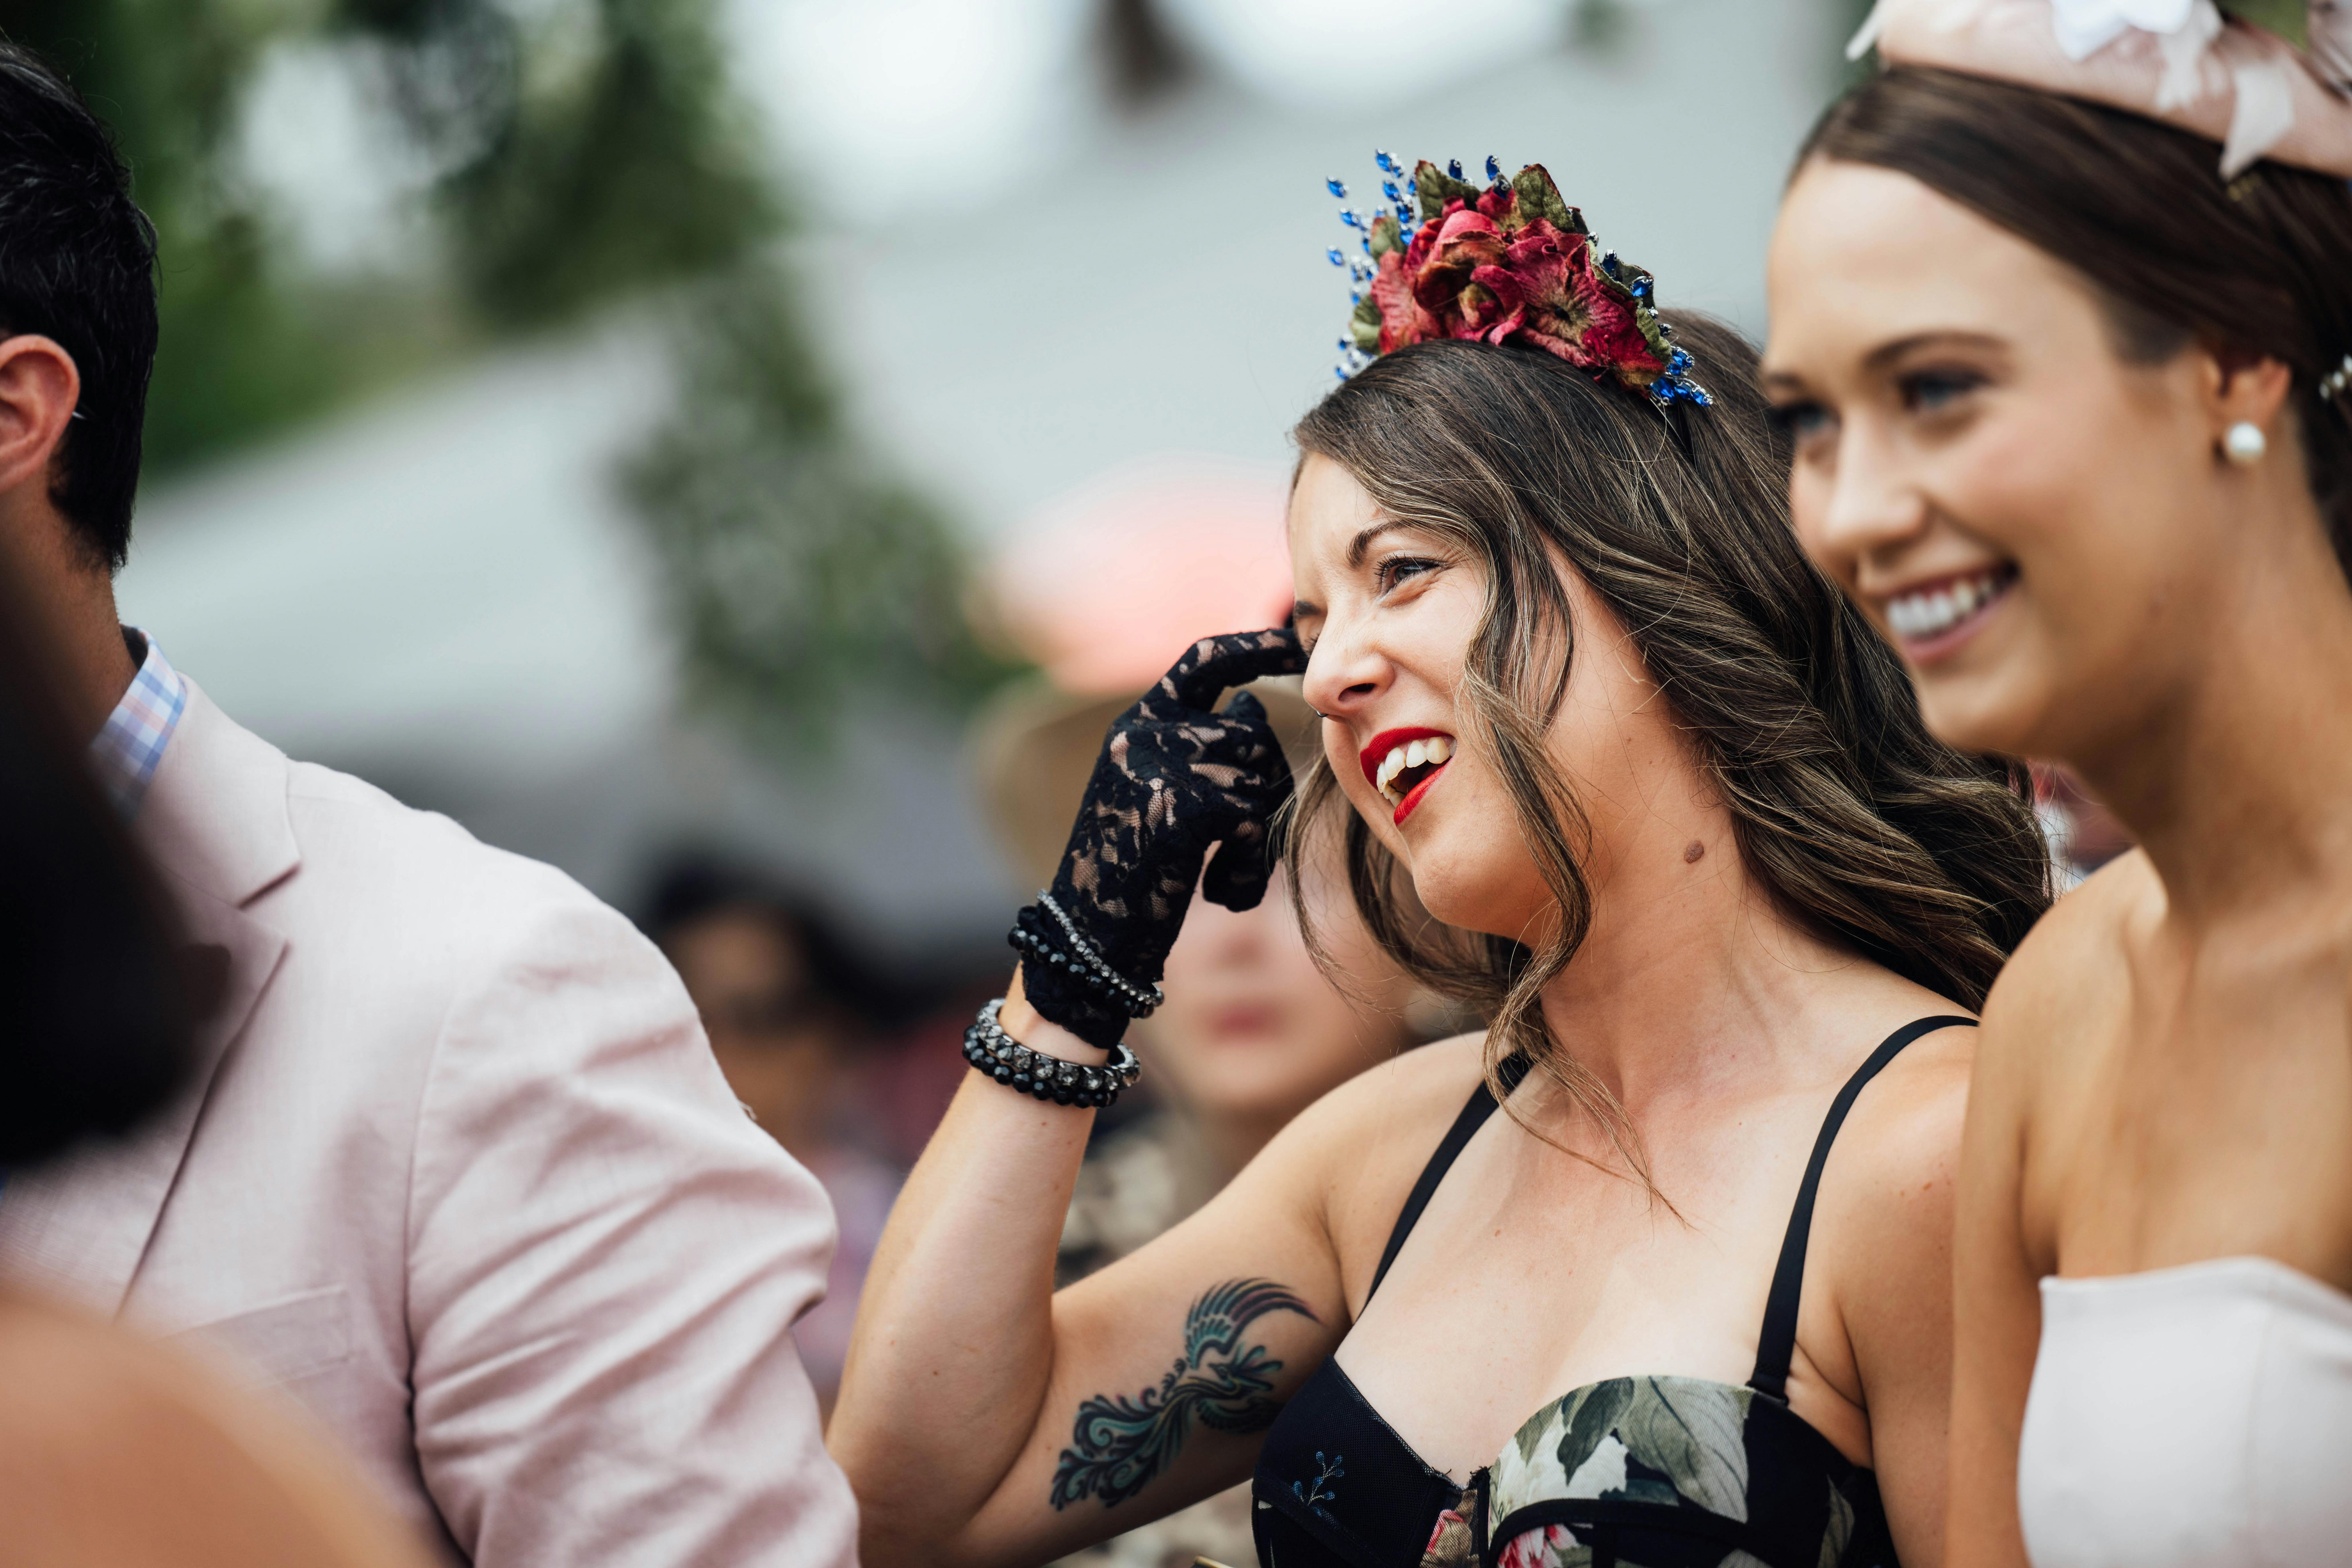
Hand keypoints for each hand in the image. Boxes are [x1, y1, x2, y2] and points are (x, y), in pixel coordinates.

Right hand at [1018, 628, 1307, 1046]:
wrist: (1088, 942)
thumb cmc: (1130, 876)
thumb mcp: (1159, 794)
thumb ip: (1199, 748)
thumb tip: (1252, 703)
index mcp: (1135, 722)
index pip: (1204, 660)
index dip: (1256, 645)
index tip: (1299, 640)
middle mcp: (1142, 732)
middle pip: (1254, 732)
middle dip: (1266, 788)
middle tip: (1240, 846)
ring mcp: (1157, 765)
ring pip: (1261, 775)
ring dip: (1258, 834)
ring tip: (1224, 873)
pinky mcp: (1177, 807)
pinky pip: (1254, 820)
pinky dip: (1251, 866)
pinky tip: (1221, 893)